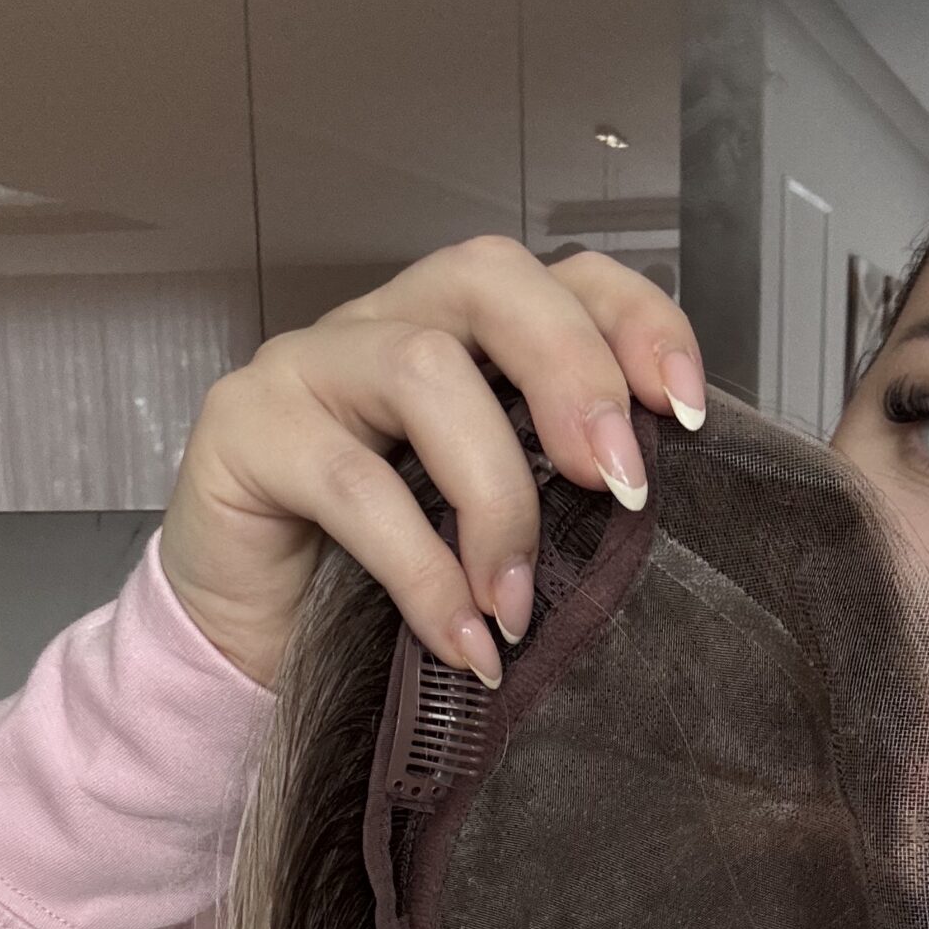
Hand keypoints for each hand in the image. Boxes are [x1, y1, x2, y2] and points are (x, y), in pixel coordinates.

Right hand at [158, 235, 706, 691]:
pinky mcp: (243, 429)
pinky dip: (423, 569)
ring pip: (422, 368)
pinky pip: (351, 484)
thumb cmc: (380, 584)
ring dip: (495, 494)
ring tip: (519, 603)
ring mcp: (305, 364)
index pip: (561, 276)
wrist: (248, 651)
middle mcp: (383, 324)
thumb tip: (649, 517)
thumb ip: (552, 495)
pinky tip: (462, 638)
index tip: (686, 413)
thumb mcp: (488, 532)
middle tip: (617, 487)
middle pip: (488, 281)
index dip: (636, 323)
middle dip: (572, 374)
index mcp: (460, 333)